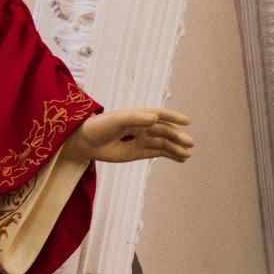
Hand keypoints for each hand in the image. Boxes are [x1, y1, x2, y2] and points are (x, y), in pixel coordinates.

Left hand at [64, 108, 194, 164]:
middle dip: (177, 137)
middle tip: (190, 143)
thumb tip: (155, 118)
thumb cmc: (98, 127)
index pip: (159, 114)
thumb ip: (135, 119)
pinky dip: (169, 155)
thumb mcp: (116, 121)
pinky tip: (180, 159)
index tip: (187, 122)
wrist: (84, 142)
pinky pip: (157, 153)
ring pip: (163, 144)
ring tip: (187, 154)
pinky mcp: (137, 152)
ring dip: (176, 148)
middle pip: (164, 131)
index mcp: (138, 116)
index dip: (173, 117)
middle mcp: (141, 127)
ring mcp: (140, 140)